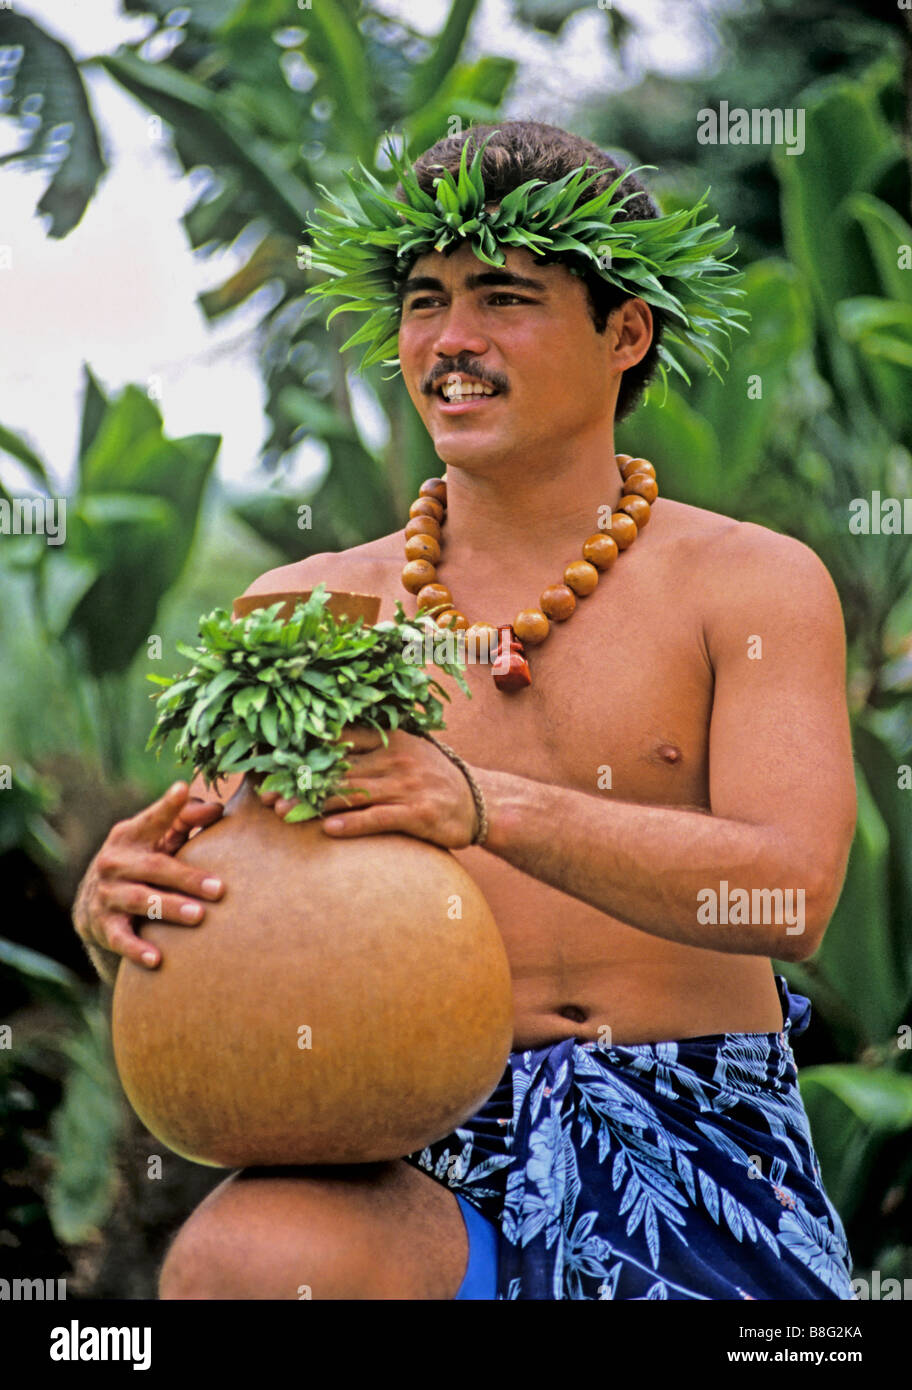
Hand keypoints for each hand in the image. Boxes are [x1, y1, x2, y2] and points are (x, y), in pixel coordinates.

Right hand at [73, 782, 225, 972]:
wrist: (93, 906)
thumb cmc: (141, 864)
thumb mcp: (156, 841)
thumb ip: (185, 822)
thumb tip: (217, 808)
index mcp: (130, 835)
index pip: (152, 819)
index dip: (168, 806)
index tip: (183, 790)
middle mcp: (114, 861)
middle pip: (154, 867)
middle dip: (187, 878)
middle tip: (219, 889)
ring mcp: (106, 893)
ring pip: (141, 900)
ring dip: (170, 908)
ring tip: (198, 916)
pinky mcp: (102, 925)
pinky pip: (121, 939)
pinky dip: (137, 949)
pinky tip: (157, 959)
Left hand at [256, 725, 479, 848]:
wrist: (480, 802)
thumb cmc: (433, 777)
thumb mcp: (407, 750)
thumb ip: (372, 745)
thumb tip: (324, 742)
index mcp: (390, 738)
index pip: (341, 738)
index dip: (305, 749)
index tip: (274, 760)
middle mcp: (396, 758)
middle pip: (339, 768)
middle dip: (300, 783)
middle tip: (267, 795)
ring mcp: (407, 786)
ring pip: (353, 793)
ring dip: (316, 804)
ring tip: (285, 813)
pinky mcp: (417, 813)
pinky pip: (379, 818)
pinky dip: (353, 824)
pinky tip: (330, 830)